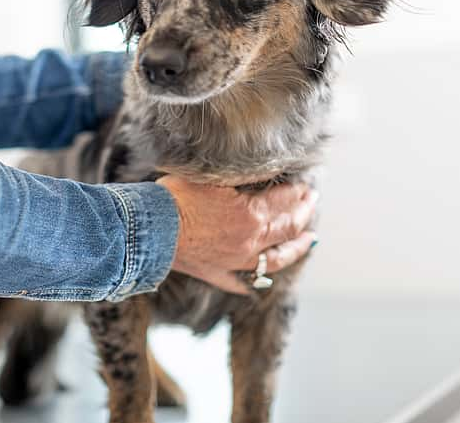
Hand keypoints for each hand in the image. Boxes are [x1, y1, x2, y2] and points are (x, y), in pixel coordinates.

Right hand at [157, 176, 317, 294]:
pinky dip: (252, 281)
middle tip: (312, 202)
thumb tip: (262, 176)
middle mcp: (250, 241)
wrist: (148, 229)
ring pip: (276, 259)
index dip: (297, 193)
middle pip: (287, 229)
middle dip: (303, 214)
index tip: (305, 186)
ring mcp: (236, 261)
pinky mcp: (218, 273)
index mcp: (251, 215)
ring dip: (295, 248)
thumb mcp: (212, 178)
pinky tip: (258, 282)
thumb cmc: (175, 197)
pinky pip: (241, 281)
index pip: (284, 202)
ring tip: (308, 241)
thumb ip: (241, 180)